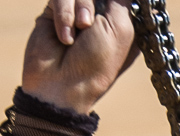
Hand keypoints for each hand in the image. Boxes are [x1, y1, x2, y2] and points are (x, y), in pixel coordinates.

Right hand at [24, 0, 138, 114]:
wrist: (61, 82)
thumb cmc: (97, 62)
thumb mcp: (120, 29)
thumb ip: (122, 1)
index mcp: (123, 22)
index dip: (119, 1)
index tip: (111, 12)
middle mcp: (101, 15)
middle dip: (95, 4)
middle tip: (91, 22)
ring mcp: (77, 12)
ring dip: (82, 6)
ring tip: (82, 27)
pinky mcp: (55, 11)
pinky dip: (64, 14)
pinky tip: (65, 36)